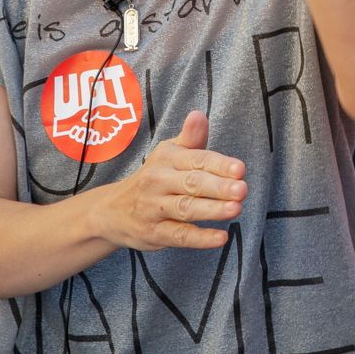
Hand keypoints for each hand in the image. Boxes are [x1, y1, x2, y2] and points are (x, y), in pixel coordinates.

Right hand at [94, 112, 247, 250]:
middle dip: (218, 186)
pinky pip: (179, 236)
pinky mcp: (154, 233)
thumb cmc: (154, 178)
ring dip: (212, 210)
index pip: (196, 160)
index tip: (240, 169)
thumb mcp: (168, 154)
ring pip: (186, 209)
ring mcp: (155, 209)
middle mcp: (158, 182)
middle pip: (192, 184)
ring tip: (236, 208)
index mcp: (166, 159)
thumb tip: (199, 115)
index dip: (219, 165)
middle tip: (242, 189)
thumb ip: (190, 138)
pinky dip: (200, 238)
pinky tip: (221, 237)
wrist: (112, 210)